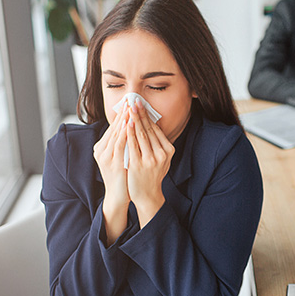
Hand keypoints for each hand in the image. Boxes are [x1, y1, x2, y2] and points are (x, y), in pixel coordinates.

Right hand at [93, 106, 129, 242]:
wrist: (119, 196)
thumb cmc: (122, 175)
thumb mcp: (121, 156)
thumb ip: (123, 143)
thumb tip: (132, 127)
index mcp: (102, 147)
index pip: (112, 127)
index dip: (121, 114)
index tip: (129, 103)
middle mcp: (101, 150)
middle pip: (113, 128)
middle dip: (123, 114)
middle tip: (130, 100)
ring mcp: (105, 157)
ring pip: (115, 135)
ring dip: (123, 121)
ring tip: (130, 109)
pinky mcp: (112, 164)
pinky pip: (119, 145)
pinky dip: (124, 134)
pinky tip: (129, 125)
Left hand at [126, 98, 174, 226]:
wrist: (148, 194)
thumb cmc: (152, 175)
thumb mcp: (161, 159)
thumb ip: (158, 144)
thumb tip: (152, 124)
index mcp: (168, 151)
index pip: (156, 129)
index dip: (148, 116)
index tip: (141, 104)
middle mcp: (161, 154)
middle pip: (149, 129)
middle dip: (140, 113)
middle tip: (134, 101)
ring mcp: (150, 159)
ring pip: (141, 135)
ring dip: (134, 119)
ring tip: (129, 108)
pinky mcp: (138, 164)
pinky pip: (132, 145)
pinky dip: (129, 133)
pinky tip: (126, 124)